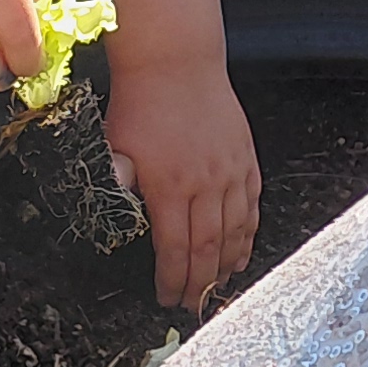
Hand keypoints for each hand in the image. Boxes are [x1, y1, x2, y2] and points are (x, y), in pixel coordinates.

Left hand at [98, 45, 262, 306]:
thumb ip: (118, 179)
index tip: (167, 298)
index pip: (174, 248)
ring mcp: (230, 171)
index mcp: (170, 185)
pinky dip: (248, 234)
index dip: (172, 279)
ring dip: (226, 265)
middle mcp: (206, 183)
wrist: (177, 62)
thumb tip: (115, 204)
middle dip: (200, 283)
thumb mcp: (116, 144)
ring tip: (218, 287)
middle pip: (208, 248)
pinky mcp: (246, 158)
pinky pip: (252, 206)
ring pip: (235, 231)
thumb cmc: (142, 102)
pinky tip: (242, 252)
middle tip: (193, 304)